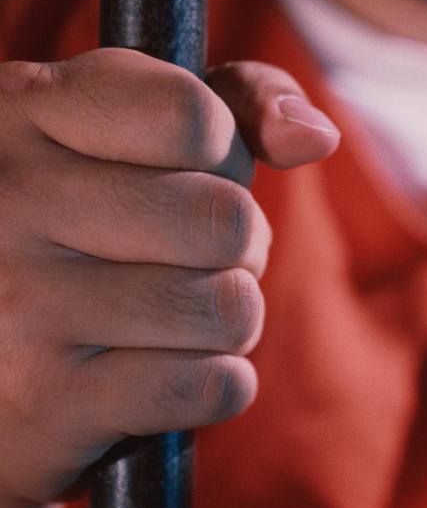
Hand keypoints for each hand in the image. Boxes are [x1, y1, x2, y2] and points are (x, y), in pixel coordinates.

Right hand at [0, 48, 338, 506]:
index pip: (192, 115)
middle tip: (188, 262)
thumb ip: (235, 105)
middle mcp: (7, 198)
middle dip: (239, 249)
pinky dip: (215, 386)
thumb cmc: (73, 231)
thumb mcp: (130, 135)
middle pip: (228, 221)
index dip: (221, 153)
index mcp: (23, 110)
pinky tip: (160, 377)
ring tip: (171, 321)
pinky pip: (214, 386)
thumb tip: (316, 137)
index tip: (188, 171)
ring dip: (228, 323)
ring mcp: (17, 303)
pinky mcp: (46, 403)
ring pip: (231, 309)